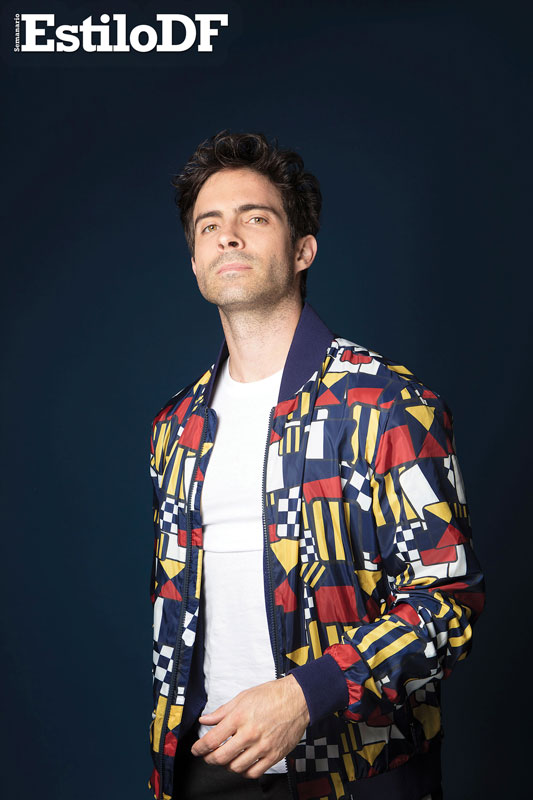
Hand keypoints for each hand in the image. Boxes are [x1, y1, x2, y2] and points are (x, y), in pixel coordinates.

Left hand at [190, 675, 309, 778]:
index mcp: (240, 717)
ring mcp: (262, 746)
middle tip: (208, 756)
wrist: (297, 699)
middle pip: (221, 757)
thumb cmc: (271, 695)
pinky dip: (244, 772)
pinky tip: (242, 763)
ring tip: (226, 758)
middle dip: (210, 759)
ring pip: (236, 767)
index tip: (196, 750)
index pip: (212, 740)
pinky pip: (254, 772)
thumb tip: (205, 719)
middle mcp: (250, 733)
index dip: (200, 748)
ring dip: (227, 765)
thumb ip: (222, 711)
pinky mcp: (274, 755)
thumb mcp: (243, 697)